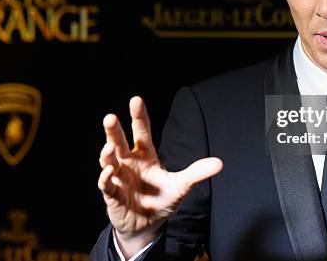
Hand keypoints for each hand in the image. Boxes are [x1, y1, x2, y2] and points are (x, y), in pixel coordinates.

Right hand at [97, 96, 222, 257]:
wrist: (148, 226)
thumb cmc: (161, 200)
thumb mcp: (181, 186)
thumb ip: (197, 172)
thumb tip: (220, 163)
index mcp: (145, 155)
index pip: (141, 131)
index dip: (139, 116)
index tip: (136, 100)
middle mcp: (129, 163)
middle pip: (119, 142)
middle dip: (114, 130)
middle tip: (110, 117)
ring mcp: (119, 178)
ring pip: (109, 161)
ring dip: (107, 154)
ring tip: (108, 147)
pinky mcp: (113, 195)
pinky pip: (106, 185)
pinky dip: (106, 178)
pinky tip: (109, 171)